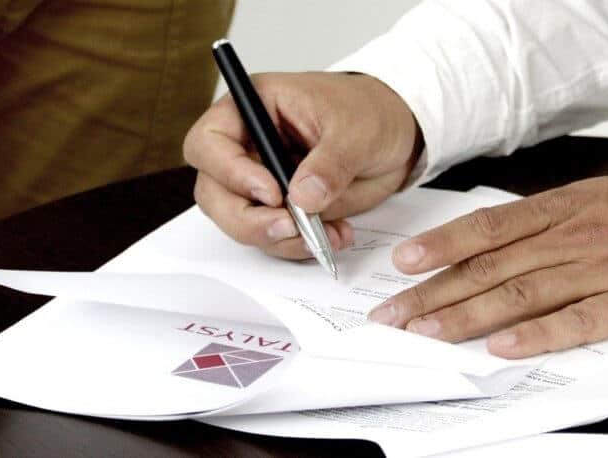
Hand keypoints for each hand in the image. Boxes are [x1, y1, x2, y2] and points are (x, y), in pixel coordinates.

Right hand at [184, 72, 421, 258]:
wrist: (398, 134)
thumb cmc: (370, 111)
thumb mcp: (357, 128)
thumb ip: (330, 162)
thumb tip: (303, 198)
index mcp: (254, 108)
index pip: (209, 143)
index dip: (230, 173)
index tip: (272, 192)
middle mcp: (248, 147)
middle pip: (214, 194)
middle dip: (247, 219)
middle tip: (289, 227)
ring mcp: (262, 181)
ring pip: (241, 222)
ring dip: (279, 238)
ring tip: (324, 234)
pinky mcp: (283, 209)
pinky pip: (276, 237)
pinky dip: (300, 245)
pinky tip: (335, 236)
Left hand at [368, 167, 607, 357]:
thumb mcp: (594, 197)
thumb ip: (544, 219)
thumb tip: (492, 240)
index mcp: (563, 208)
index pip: (489, 229)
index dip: (441, 246)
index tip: (403, 263)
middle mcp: (572, 237)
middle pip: (492, 266)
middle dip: (436, 292)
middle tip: (396, 313)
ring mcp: (599, 270)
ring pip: (521, 294)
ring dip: (468, 316)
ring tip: (428, 334)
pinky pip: (576, 322)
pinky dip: (536, 336)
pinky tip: (502, 349)